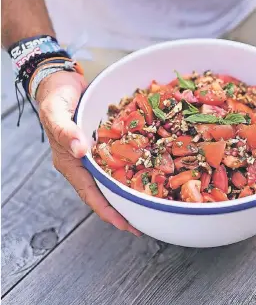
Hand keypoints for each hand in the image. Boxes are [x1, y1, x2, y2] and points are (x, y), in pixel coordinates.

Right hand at [37, 71, 139, 235]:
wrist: (60, 79)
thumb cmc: (54, 96)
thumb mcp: (56, 112)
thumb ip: (65, 131)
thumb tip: (80, 151)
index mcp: (69, 162)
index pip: (90, 194)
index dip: (108, 211)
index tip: (126, 225)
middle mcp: (83, 162)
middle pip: (105, 191)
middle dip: (123, 207)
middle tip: (146, 220)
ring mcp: (94, 152)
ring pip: (114, 176)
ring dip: (130, 188)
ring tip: (152, 199)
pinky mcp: (104, 140)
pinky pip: (120, 156)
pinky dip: (133, 164)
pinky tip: (150, 167)